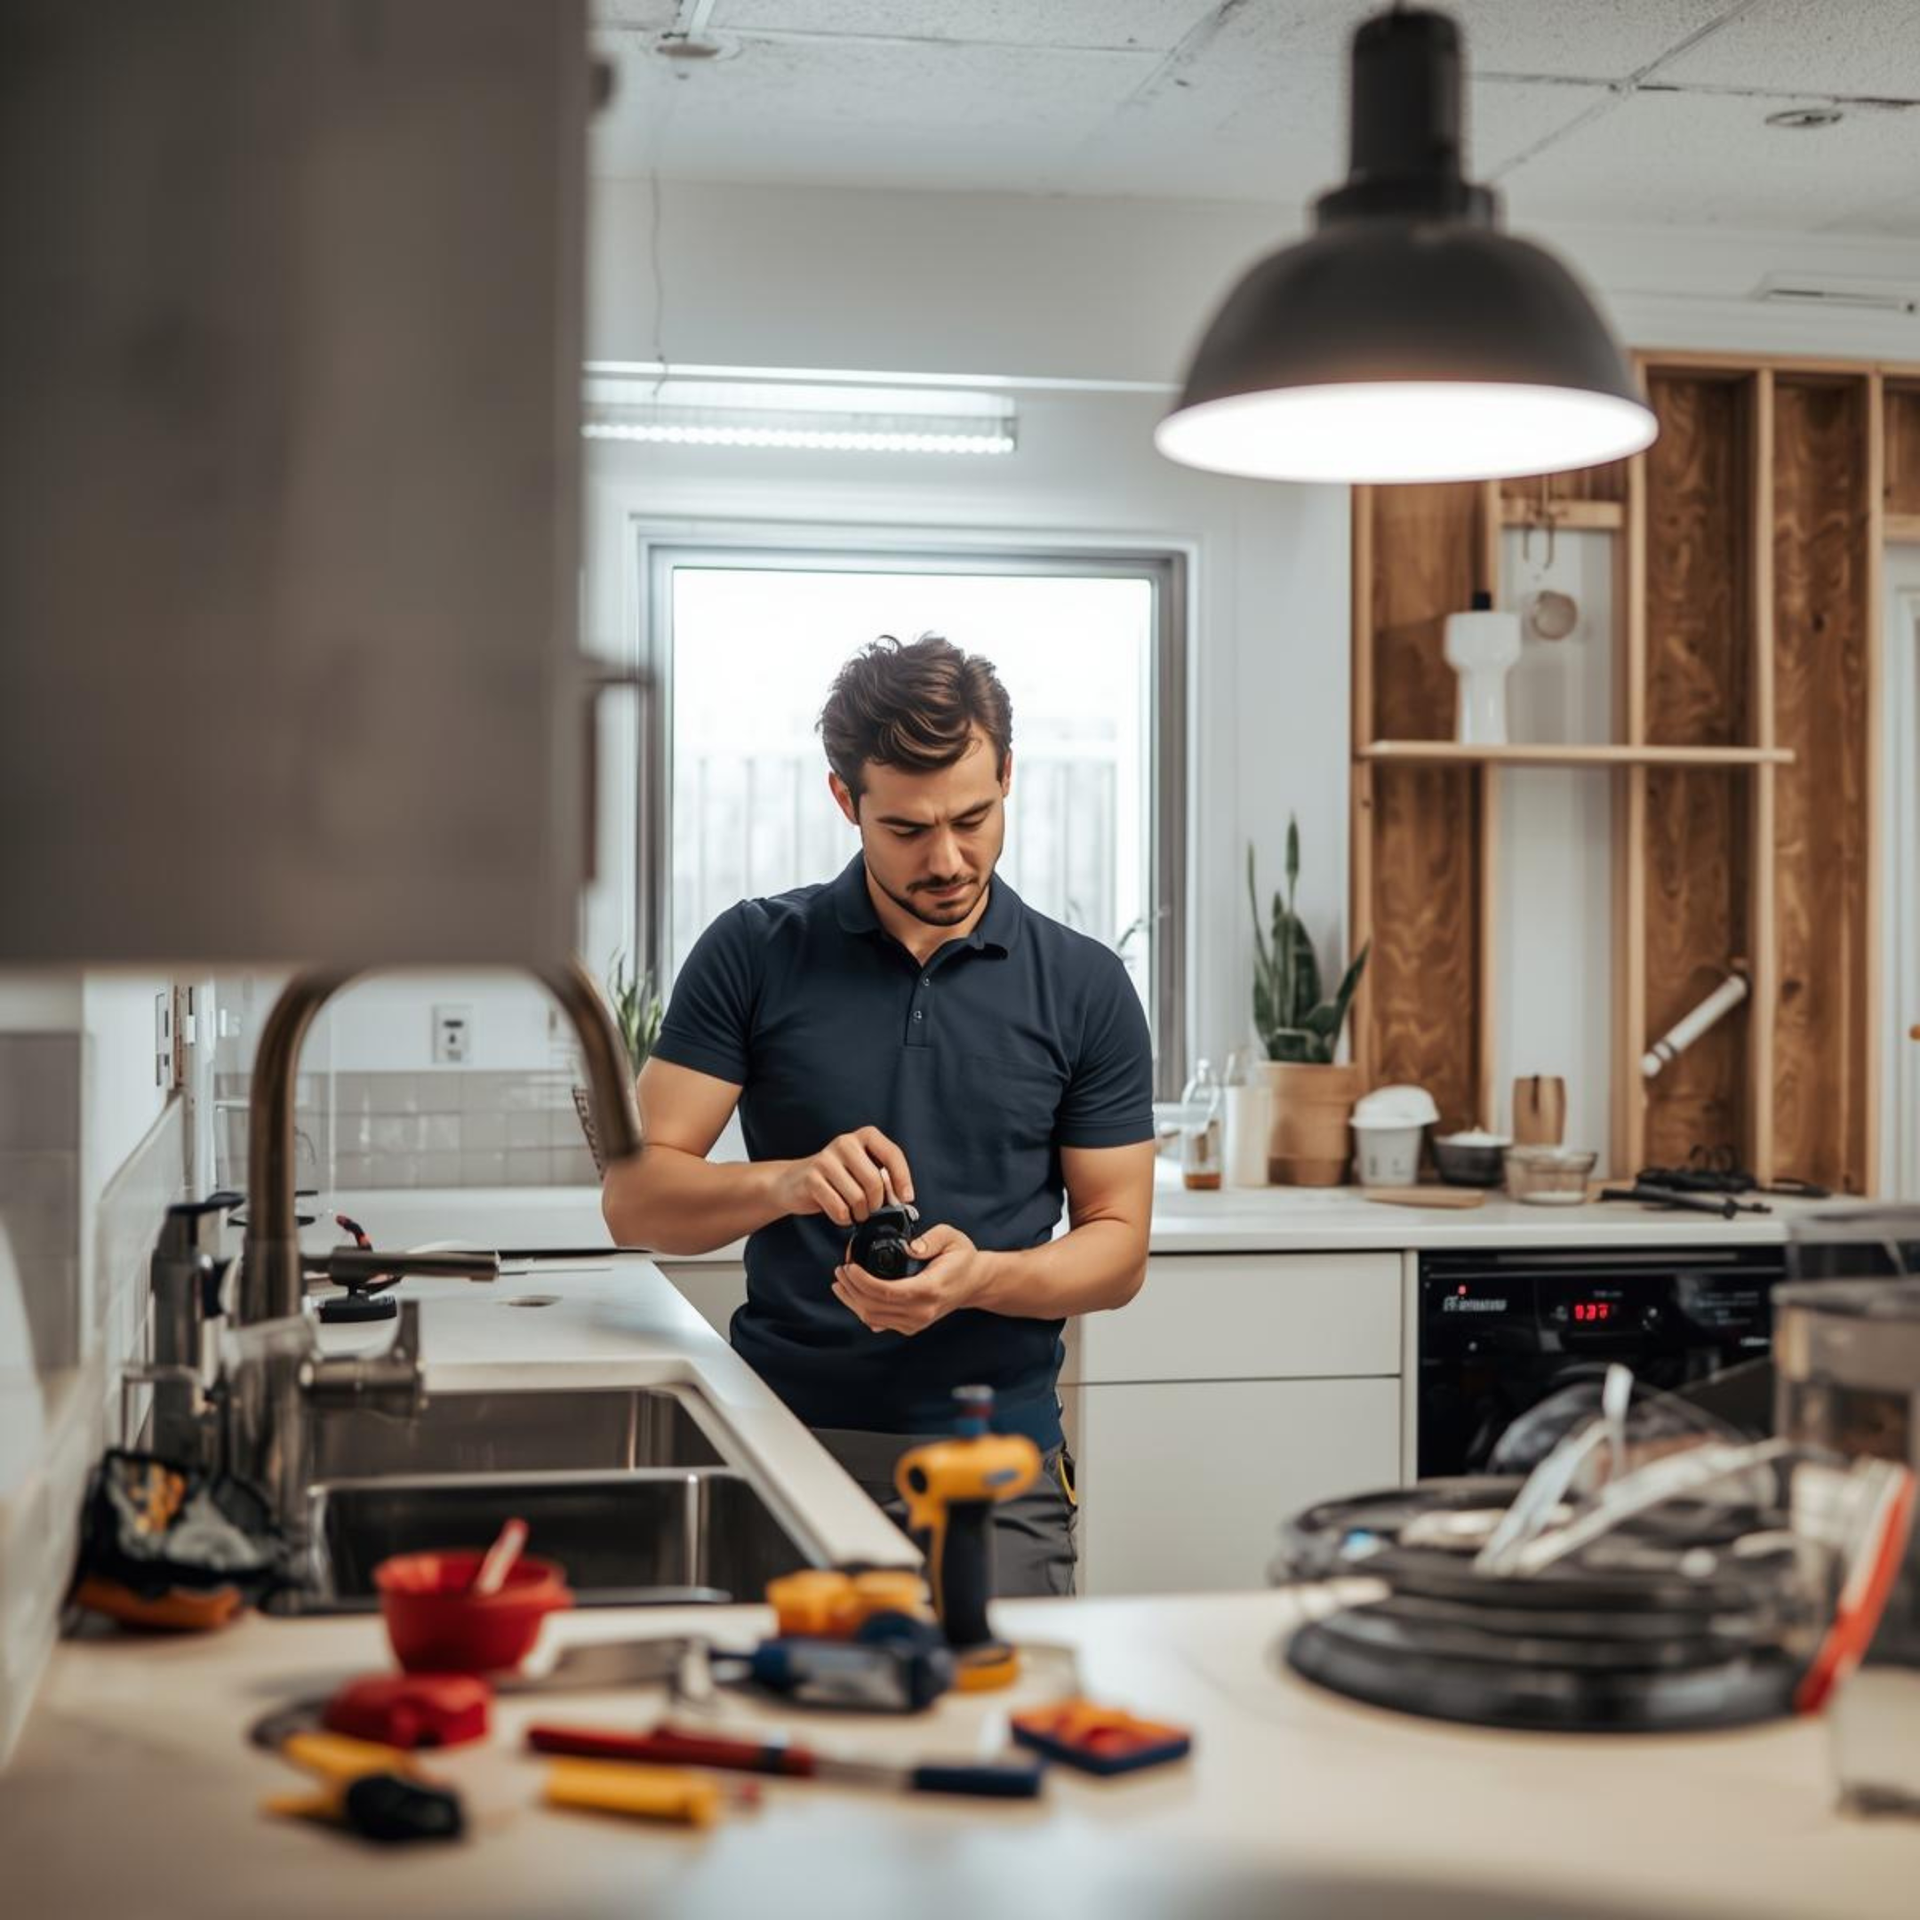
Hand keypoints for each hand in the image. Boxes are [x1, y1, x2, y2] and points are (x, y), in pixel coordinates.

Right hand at [773, 1126, 913, 1227]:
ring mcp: (826, 1159)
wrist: (793, 1182)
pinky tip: (840, 1213)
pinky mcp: (812, 1178)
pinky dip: (844, 1218)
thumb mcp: (862, 1169)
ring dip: (860, 1213)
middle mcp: (845, 1142)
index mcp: (864, 1136)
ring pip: (857, 1197)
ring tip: (855, 1212)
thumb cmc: (837, 1179)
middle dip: (877, 1203)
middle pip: (875, 1180)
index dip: (903, 1178)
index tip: (907, 1198)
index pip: (892, 1154)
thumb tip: (903, 1199)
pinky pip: (839, 1208)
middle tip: (872, 1210)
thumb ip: (883, 1177)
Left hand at [833, 1223, 994, 1336]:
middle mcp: (922, 1312)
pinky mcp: (911, 1326)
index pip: (887, 1292)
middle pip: (874, 1307)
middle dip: (851, 1289)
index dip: (862, 1281)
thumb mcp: (951, 1238)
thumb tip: (910, 1247)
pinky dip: (862, 1309)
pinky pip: (879, 1322)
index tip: (849, 1266)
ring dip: (852, 1301)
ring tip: (841, 1281)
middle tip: (840, 1269)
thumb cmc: (961, 1257)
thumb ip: (931, 1239)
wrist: (974, 1282)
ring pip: (873, 1318)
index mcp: (930, 1289)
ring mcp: (916, 1322)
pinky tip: (853, 1294)